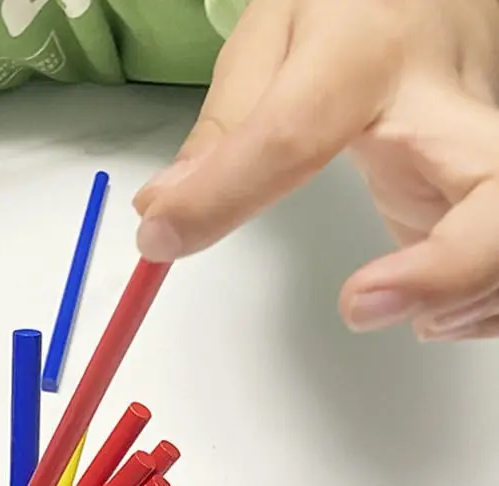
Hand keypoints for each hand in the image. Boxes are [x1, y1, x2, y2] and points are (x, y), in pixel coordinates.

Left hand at [134, 0, 498, 339]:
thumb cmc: (358, 1)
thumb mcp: (276, 34)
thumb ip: (226, 129)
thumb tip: (164, 213)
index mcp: (367, 54)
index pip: (294, 135)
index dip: (223, 196)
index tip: (163, 237)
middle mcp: (445, 106)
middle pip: (496, 192)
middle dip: (448, 268)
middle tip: (360, 306)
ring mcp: (483, 147)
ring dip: (465, 298)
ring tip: (389, 310)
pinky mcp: (488, 185)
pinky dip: (479, 304)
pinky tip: (429, 311)